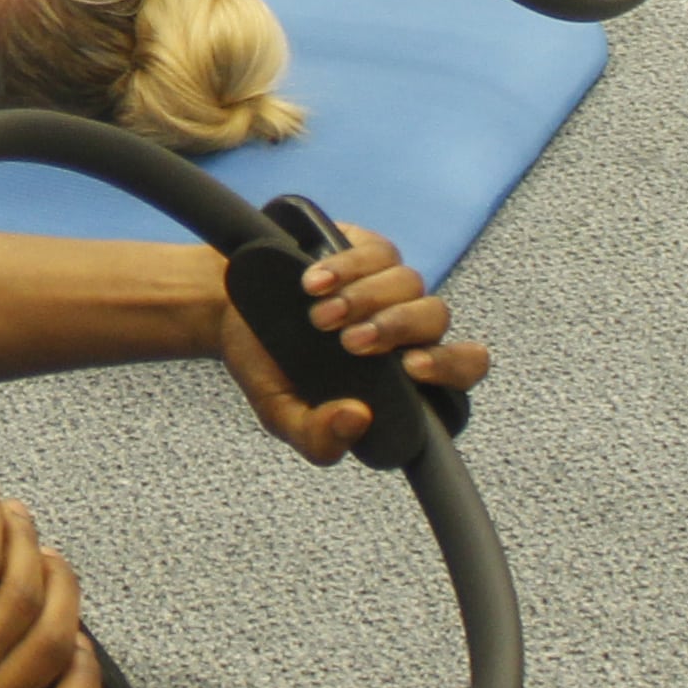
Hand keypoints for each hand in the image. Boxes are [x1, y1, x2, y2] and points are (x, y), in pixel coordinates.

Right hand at [208, 232, 494, 465]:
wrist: (227, 314)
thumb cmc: (268, 368)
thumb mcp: (282, 416)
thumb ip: (318, 437)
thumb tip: (358, 420)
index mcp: (402, 376)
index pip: (460, 370)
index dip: (451, 366)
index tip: (411, 367)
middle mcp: (405, 329)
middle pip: (437, 318)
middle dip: (397, 329)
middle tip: (351, 343)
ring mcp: (388, 287)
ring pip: (410, 284)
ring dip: (365, 301)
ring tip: (320, 319)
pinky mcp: (366, 249)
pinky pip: (378, 254)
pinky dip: (346, 268)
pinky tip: (312, 284)